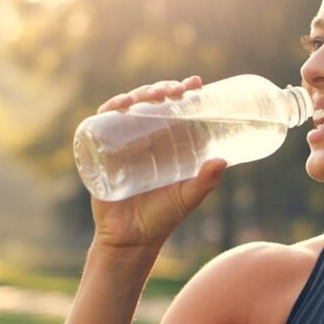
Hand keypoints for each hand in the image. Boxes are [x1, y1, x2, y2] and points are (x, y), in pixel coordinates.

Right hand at [90, 76, 226, 249]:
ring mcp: (120, 143)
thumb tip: (223, 160)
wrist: (131, 240)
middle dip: (162, 89)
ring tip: (154, 95)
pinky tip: (121, 106)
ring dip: (139, 94)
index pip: (172, 109)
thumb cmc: (162, 218)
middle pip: (149, 103)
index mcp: (164, 143)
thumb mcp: (188, 197)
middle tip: (177, 90)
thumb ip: (205, 181)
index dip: (182, 92)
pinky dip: (109, 110)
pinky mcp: (100, 153)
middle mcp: (142, 139)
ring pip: (127, 108)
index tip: (196, 83)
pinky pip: (101, 124)